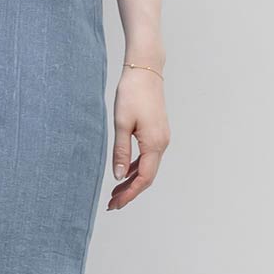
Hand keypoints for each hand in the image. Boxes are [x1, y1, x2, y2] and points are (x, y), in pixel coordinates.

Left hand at [108, 65, 170, 210]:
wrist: (146, 69)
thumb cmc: (132, 93)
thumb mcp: (121, 124)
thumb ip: (121, 152)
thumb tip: (119, 177)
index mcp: (154, 144)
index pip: (143, 179)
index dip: (129, 194)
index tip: (115, 204)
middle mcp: (162, 144)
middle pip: (147, 177)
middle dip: (130, 192)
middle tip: (112, 204)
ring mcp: (161, 139)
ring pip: (148, 168)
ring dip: (132, 182)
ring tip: (115, 193)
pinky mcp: (157, 133)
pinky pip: (148, 158)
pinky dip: (136, 168)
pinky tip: (124, 173)